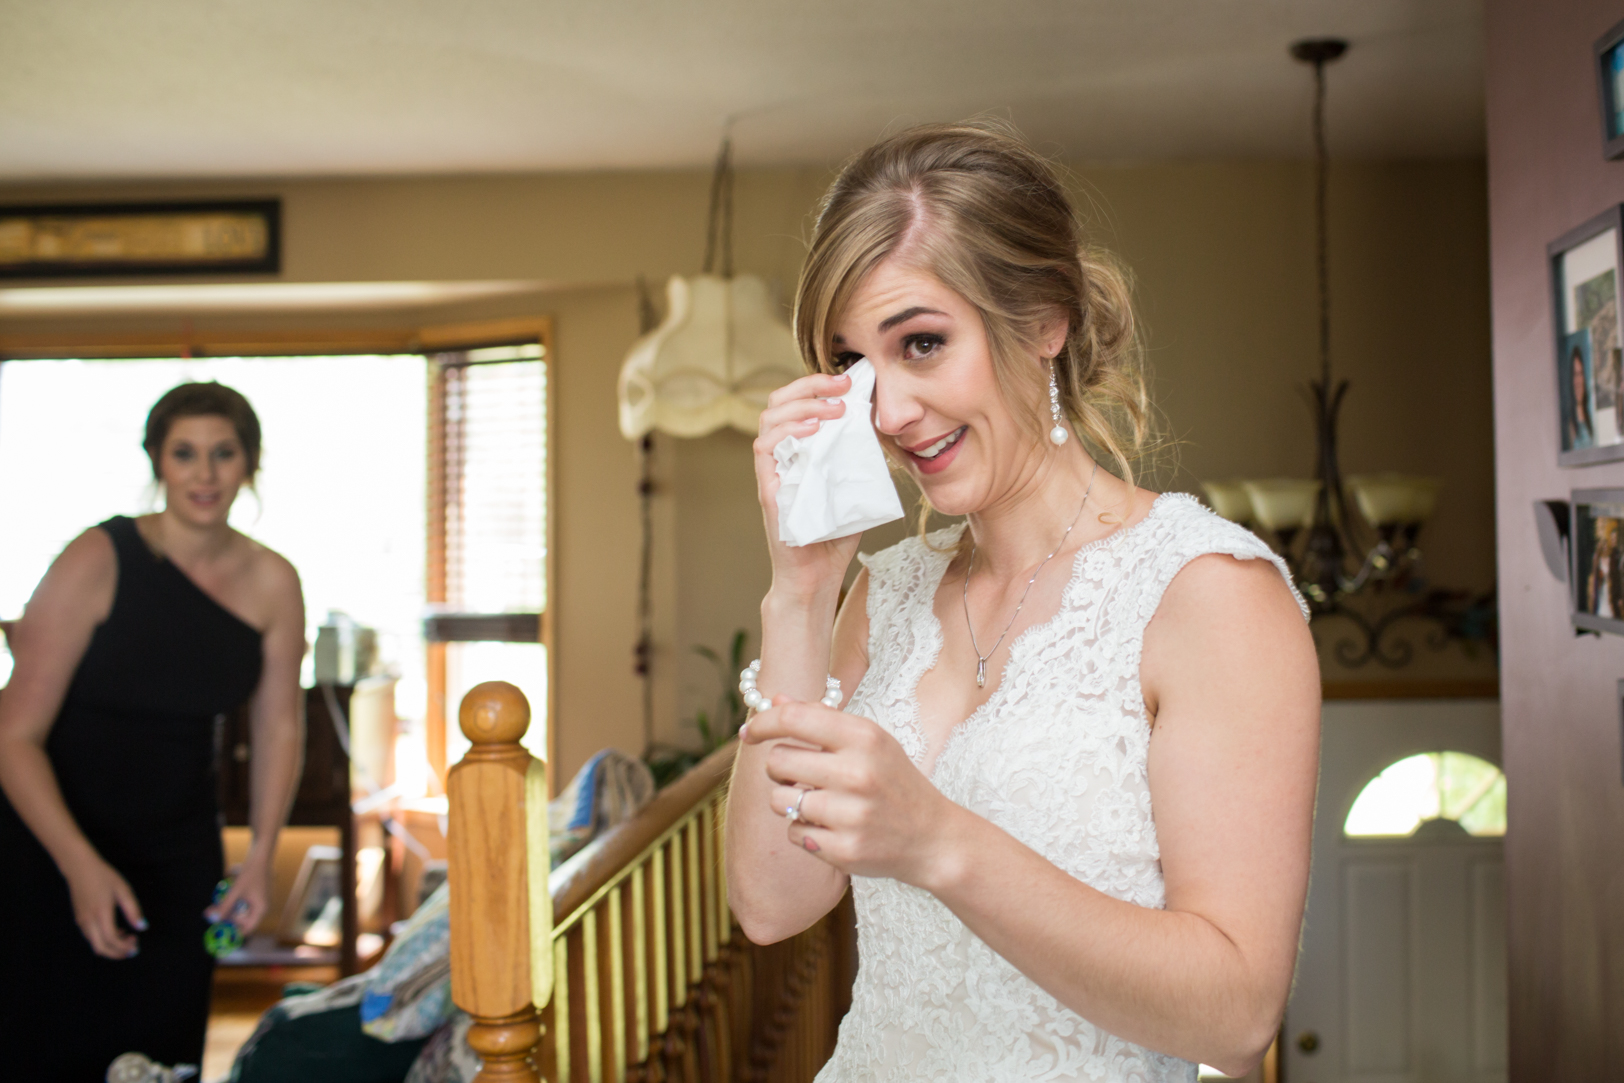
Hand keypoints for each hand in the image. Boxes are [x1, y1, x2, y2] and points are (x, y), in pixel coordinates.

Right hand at [62, 853, 143, 958]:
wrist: (80, 868)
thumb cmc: (104, 876)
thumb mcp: (123, 890)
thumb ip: (133, 910)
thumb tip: (142, 927)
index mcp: (100, 914)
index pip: (111, 940)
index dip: (124, 947)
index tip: (136, 944)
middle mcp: (88, 921)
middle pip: (100, 949)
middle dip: (117, 953)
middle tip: (132, 948)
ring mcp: (81, 922)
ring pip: (94, 945)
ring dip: (111, 947)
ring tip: (127, 936)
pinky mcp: (79, 920)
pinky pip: (91, 938)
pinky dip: (103, 940)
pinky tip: (115, 930)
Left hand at [206, 857, 270, 933]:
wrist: (260, 857)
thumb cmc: (250, 873)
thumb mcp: (236, 891)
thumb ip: (225, 906)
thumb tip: (215, 919)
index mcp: (261, 910)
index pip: (247, 929)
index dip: (233, 931)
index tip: (220, 929)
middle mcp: (262, 908)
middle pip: (243, 921)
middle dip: (227, 918)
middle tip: (213, 912)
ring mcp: (259, 902)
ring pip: (241, 913)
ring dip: (229, 910)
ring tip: (218, 904)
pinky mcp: (256, 896)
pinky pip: (243, 905)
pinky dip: (234, 904)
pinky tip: (227, 897)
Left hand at [742, 695, 961, 887]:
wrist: (932, 838)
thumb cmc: (893, 781)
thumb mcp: (869, 741)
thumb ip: (822, 719)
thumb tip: (775, 700)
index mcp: (863, 738)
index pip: (794, 719)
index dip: (763, 723)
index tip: (749, 732)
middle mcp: (857, 773)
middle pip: (777, 762)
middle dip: (780, 769)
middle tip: (800, 775)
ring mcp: (851, 815)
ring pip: (779, 801)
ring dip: (790, 802)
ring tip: (819, 803)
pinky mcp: (844, 850)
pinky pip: (793, 833)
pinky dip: (804, 831)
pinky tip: (832, 828)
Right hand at [753, 371, 864, 597]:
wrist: (818, 574)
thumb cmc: (835, 533)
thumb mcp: (854, 484)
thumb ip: (858, 455)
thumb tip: (879, 422)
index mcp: (799, 449)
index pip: (796, 402)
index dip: (817, 384)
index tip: (848, 380)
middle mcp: (781, 455)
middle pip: (778, 401)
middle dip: (809, 385)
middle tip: (842, 384)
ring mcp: (771, 471)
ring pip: (769, 419)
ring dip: (802, 406)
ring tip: (833, 409)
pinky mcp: (767, 488)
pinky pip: (765, 449)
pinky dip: (788, 433)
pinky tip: (813, 431)